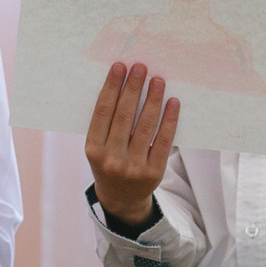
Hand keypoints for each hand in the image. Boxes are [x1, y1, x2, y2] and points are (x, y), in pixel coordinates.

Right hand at [86, 62, 177, 228]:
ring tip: (158, 80)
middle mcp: (111, 159)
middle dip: (133, 88)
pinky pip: (163, 141)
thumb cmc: (109, 163)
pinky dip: (169, 120)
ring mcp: (133, 167)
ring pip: (145, 126)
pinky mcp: (154, 173)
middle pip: (124, 116)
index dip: (111, 87)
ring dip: (152, 99)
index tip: (119, 67)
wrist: (122, 199)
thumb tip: (124, 84)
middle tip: (141, 67)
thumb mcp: (98, 147)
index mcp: (93, 149)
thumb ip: (107, 122)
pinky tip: (172, 103)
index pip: (102, 112)